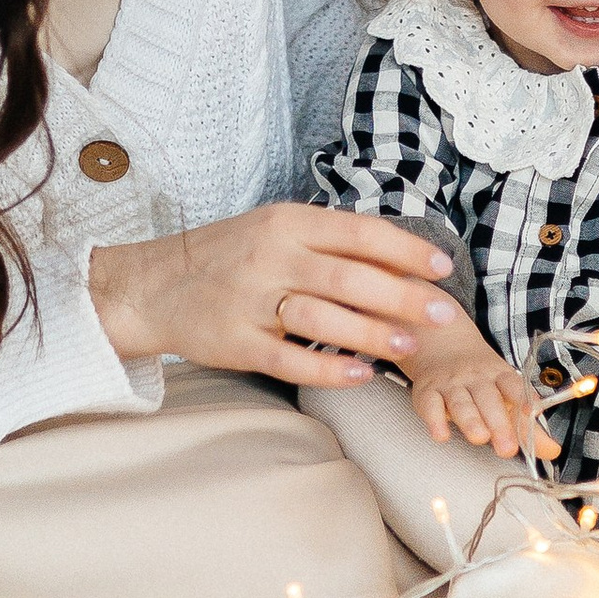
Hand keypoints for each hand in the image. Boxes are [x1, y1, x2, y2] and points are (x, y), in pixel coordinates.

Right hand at [91, 203, 457, 384]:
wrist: (155, 284)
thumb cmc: (230, 256)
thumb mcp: (275, 230)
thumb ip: (329, 241)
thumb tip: (400, 256)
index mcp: (287, 222)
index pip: (359, 232)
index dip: (406, 250)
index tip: (443, 267)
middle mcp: (271, 257)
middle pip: (350, 276)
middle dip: (403, 295)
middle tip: (442, 314)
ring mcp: (252, 300)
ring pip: (324, 317)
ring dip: (373, 333)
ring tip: (410, 346)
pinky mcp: (238, 342)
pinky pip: (290, 359)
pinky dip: (329, 369)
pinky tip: (360, 375)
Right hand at [405, 327, 560, 463]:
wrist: (442, 344)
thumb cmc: (481, 379)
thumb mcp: (506, 395)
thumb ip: (527, 427)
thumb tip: (554, 452)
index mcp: (499, 376)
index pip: (514, 385)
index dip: (524, 398)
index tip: (533, 412)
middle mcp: (476, 378)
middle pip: (488, 398)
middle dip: (499, 423)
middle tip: (507, 448)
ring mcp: (451, 384)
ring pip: (461, 402)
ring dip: (470, 420)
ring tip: (480, 438)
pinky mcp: (427, 393)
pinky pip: (430, 405)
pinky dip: (435, 419)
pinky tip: (441, 435)